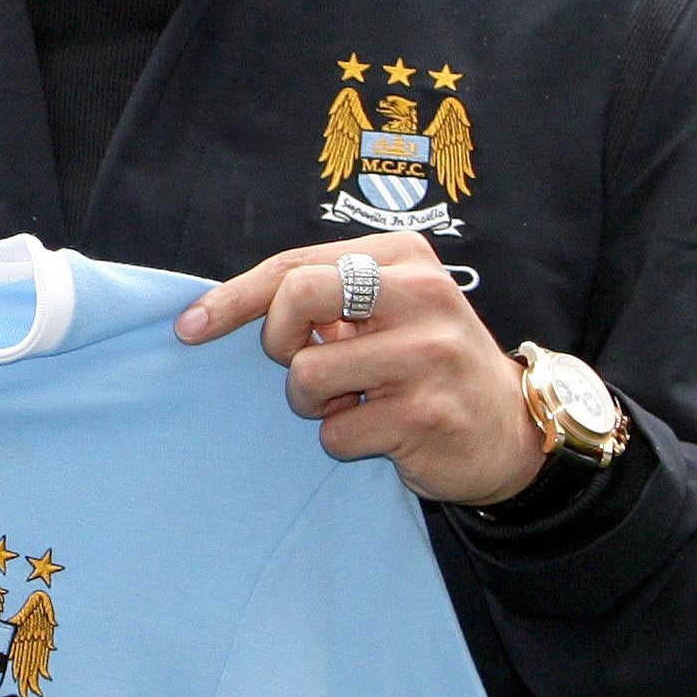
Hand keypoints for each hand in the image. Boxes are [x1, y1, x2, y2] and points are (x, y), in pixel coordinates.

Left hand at [172, 232, 546, 506]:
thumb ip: (320, 297)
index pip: (294, 265)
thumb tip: (217, 310)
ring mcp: (429, 354)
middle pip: (296, 298)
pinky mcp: (427, 415)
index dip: (232, 298)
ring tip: (356, 400)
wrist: (508, 429)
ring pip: (308, 374)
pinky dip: (343, 439)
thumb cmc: (424, 362)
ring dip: (315, 403)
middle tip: (303, 363)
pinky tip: (382, 432)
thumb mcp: (383, 311)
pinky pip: (336, 432)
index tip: (189, 327)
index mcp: (404, 257)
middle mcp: (423, 294)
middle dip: (278, 342)